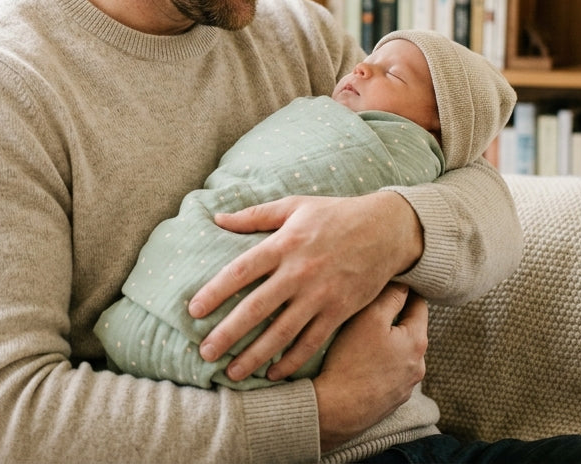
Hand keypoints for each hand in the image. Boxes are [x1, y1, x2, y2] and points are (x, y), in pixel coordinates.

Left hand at [187, 190, 422, 381]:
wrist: (386, 230)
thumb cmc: (335, 214)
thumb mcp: (294, 206)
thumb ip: (255, 215)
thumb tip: (218, 218)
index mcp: (284, 244)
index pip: (241, 271)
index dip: (215, 292)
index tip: (194, 311)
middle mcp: (299, 272)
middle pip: (256, 308)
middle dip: (228, 333)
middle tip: (205, 353)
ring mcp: (320, 295)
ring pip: (282, 332)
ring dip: (255, 355)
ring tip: (232, 373)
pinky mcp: (339, 311)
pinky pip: (312, 342)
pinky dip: (292, 360)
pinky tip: (273, 374)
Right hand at [314, 283, 428, 450]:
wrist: (338, 410)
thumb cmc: (351, 361)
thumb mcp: (369, 318)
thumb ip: (390, 297)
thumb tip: (402, 282)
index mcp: (417, 341)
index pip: (419, 304)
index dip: (404, 290)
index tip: (388, 283)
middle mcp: (418, 364)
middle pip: (410, 329)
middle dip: (394, 317)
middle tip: (370, 308)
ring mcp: (406, 385)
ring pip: (400, 352)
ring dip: (387, 342)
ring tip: (361, 338)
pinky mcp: (392, 400)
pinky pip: (389, 373)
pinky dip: (379, 364)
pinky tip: (360, 363)